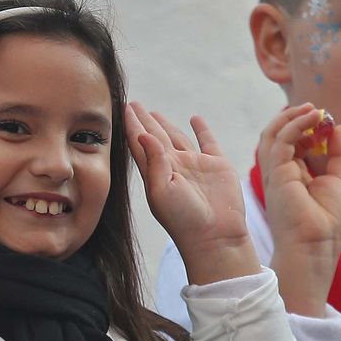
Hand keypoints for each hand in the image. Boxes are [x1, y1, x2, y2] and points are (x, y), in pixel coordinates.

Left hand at [125, 101, 259, 284]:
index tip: (123, 108)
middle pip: (155, 137)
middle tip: (134, 104)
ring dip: (166, 125)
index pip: (140, 144)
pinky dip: (202, 129)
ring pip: (177, 138)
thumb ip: (153, 162)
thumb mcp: (162, 191)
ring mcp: (195, 165)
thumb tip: (144, 134)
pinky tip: (195, 119)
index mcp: (156, 173)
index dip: (132, 125)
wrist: (215, 236)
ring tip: (154, 112)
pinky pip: (208, 141)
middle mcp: (173, 167)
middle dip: (144, 121)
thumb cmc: (183, 219)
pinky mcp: (217, 166)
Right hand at [258, 104, 340, 315]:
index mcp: (294, 178)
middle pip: (280, 137)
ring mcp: (275, 173)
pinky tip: (313, 117)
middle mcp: (281, 174)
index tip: (325, 121)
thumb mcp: (339, 182)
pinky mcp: (275, 172)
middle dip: (295, 119)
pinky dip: (295, 124)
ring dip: (292, 117)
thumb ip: (338, 155)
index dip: (307, 129)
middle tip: (315, 109)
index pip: (294, 145)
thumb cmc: (327, 223)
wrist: (316, 246)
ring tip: (313, 108)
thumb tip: (337, 128)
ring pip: (273, 134)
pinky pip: (280, 139)